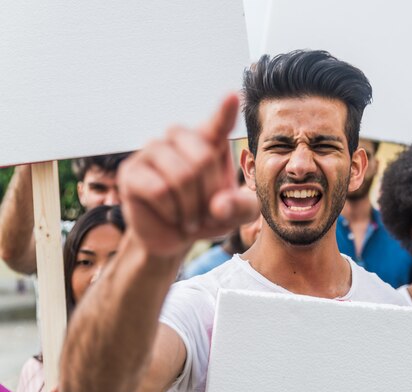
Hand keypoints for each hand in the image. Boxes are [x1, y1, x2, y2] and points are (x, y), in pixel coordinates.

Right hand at [118, 94, 258, 255]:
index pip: (218, 123)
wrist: (174, 238)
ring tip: (190, 219)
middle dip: (210, 194)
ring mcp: (152, 151)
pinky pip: (159, 190)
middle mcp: (179, 138)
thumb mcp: (237, 214)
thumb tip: (219, 204)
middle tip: (207, 213)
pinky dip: (172, 211)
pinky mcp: (131, 171)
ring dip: (191, 207)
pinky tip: (172, 217)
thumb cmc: (208, 216)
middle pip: (203, 158)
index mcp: (209, 141)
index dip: (225, 111)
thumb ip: (242, 207)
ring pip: (181, 175)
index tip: (234, 96)